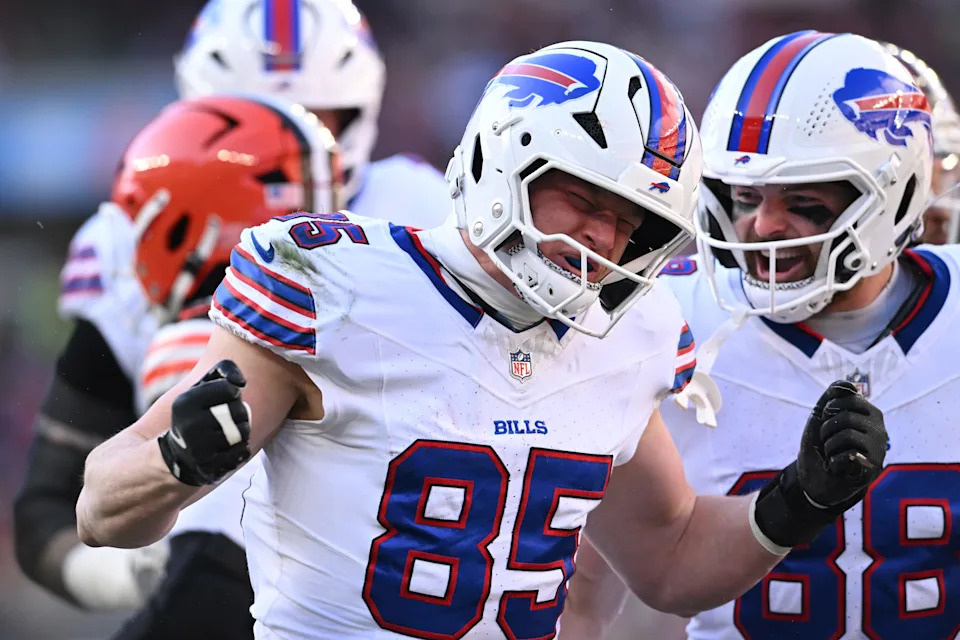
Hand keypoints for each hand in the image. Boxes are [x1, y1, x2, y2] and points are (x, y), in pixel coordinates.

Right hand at [158, 360, 250, 485]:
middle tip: (228, 416)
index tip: (222, 398)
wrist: (175, 456)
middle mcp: (190, 426)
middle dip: (239, 412)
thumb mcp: (200, 388)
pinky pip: (242, 452)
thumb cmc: (195, 414)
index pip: (229, 389)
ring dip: (242, 431)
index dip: (231, 392)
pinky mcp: (210, 468)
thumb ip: (222, 371)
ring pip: (243, 433)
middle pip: (240, 411)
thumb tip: (241, 382)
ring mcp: (199, 449)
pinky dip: (241, 449)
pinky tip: (228, 447)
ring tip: (229, 431)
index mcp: (185, 402)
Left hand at [752, 380, 886, 549]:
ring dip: (829, 446)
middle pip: (845, 416)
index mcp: (868, 412)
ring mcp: (879, 447)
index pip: (848, 396)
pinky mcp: (875, 466)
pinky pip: (850, 454)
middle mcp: (879, 427)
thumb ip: (831, 396)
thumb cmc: (820, 445)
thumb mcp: (820, 416)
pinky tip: (838, 466)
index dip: (828, 409)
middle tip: (828, 442)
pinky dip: (835, 461)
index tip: (826, 421)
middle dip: (826, 429)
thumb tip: (848, 383)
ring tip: (833, 454)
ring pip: (847, 434)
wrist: (814, 478)